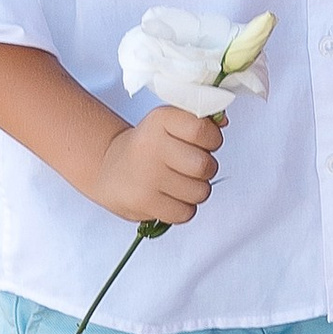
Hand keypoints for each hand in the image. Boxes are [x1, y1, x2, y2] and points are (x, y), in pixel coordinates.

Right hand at [92, 100, 223, 230]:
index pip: (203, 130)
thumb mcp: (169, 123)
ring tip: (178, 182)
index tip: (205, 142)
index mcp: (160, 120)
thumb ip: (199, 120)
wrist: (108, 168)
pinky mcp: (144, 202)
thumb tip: (223, 120)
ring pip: (200, 192)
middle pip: (205, 166)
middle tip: (191, 165)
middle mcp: (152, 145)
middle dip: (205, 168)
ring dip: (195, 190)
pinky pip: (186, 213)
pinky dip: (183, 208)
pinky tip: (170, 196)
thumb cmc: (147, 145)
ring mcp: (147, 176)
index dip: (212, 140)